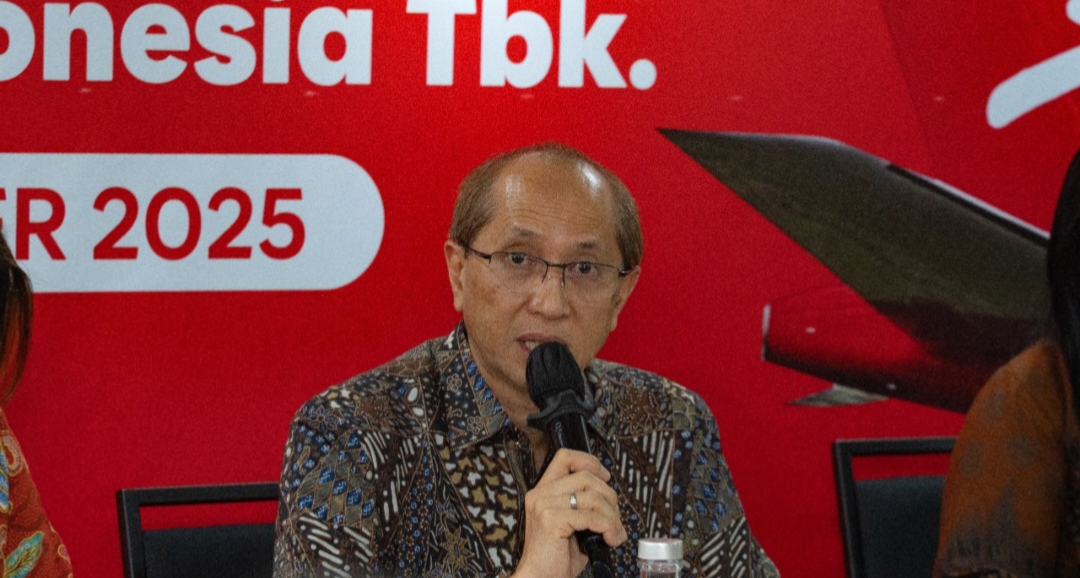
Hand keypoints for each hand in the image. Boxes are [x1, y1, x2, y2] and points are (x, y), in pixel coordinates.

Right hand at [511, 449, 627, 577]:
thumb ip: (587, 507)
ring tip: (615, 534)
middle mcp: (539, 494)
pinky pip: (591, 516)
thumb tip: (613, 502)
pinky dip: (607, 527)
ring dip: (611, 516)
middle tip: (616, 520)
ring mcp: (543, 506)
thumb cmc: (556, 558)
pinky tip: (610, 539)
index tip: (605, 477)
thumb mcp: (573, 526)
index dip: (589, 462)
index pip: (565, 458)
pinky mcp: (551, 520)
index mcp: (542, 492)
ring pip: (591, 497)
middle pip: (585, 477)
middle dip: (609, 498)